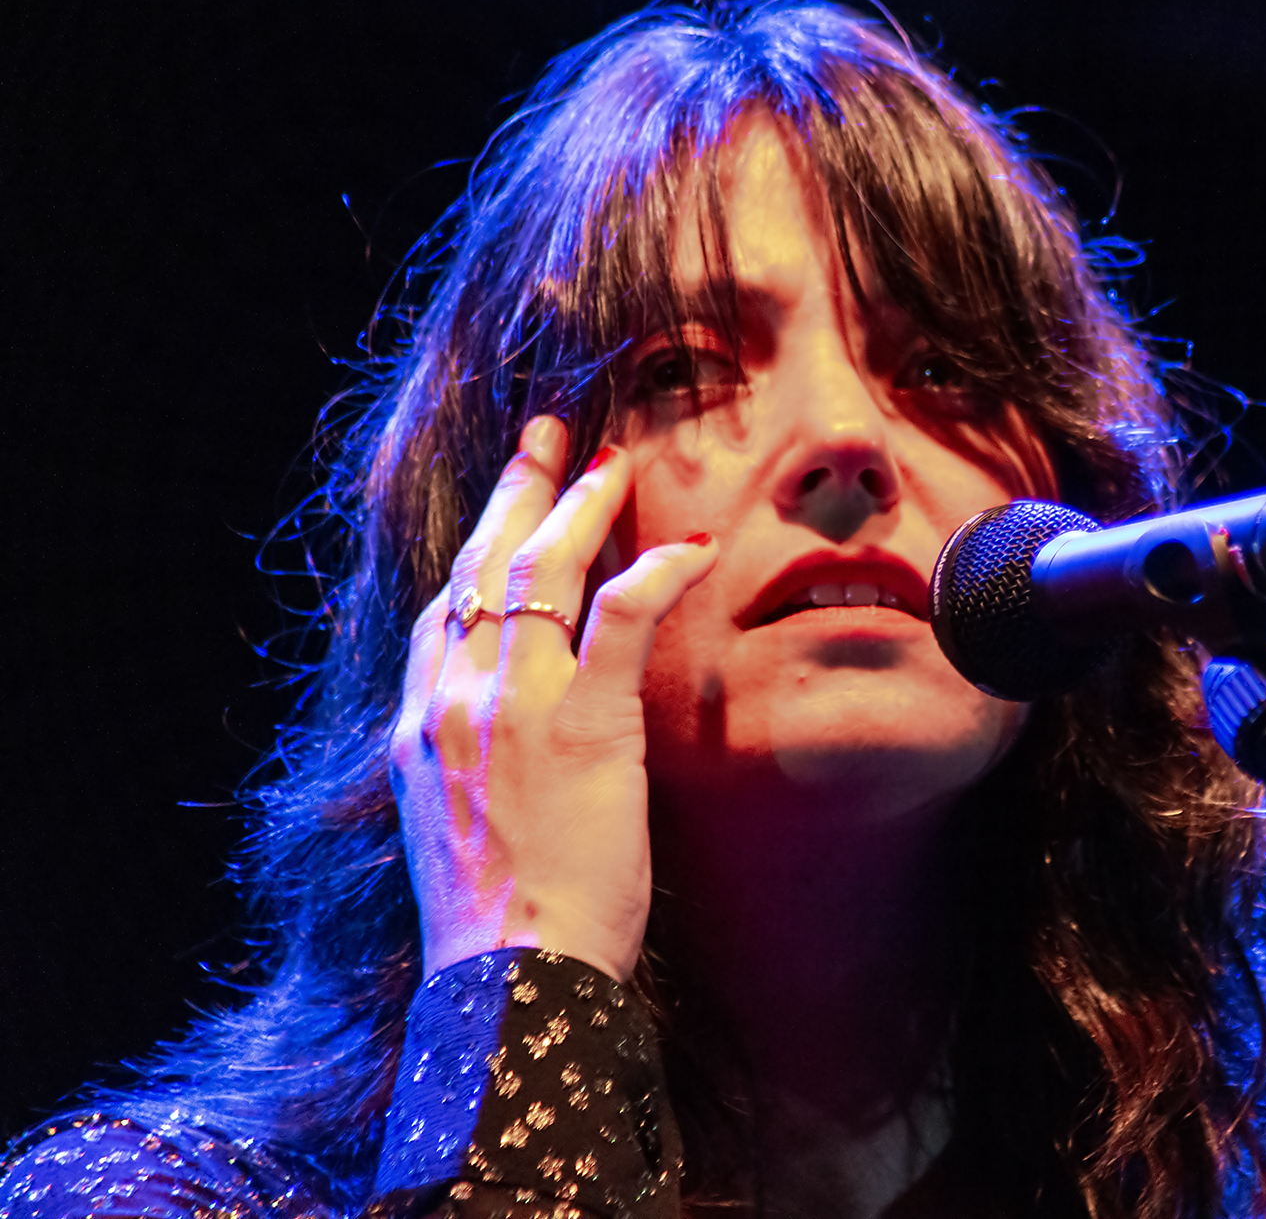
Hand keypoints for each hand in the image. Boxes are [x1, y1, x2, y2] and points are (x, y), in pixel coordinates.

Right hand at [390, 415, 717, 981]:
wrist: (508, 983)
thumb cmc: (497, 924)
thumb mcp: (457, 827)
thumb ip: (471, 764)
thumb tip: (504, 742)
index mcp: (419, 728)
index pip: (443, 612)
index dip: (477, 552)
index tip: (504, 512)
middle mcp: (452, 701)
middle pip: (482, 568)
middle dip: (518, 492)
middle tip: (548, 438)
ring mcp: (513, 706)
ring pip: (541, 573)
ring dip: (582, 508)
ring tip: (615, 464)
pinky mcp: (583, 723)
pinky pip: (623, 617)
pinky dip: (657, 570)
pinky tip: (691, 545)